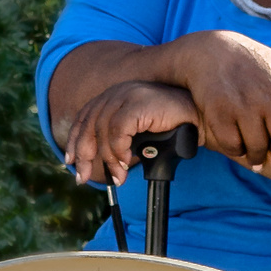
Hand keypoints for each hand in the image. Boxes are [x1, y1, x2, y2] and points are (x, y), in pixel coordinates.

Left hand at [63, 80, 202, 186]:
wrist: (199, 118)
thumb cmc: (171, 129)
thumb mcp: (137, 136)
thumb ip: (118, 143)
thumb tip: (100, 167)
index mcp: (114, 96)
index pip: (85, 118)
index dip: (74, 140)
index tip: (72, 162)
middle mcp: (118, 92)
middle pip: (89, 125)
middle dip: (85, 155)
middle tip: (85, 178)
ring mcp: (128, 94)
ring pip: (103, 131)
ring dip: (108, 159)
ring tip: (119, 176)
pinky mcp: (139, 101)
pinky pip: (118, 129)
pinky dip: (119, 149)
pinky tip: (126, 161)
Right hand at [170, 30, 270, 169]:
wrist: (208, 51)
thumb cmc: (250, 63)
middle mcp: (267, 95)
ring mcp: (242, 104)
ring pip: (259, 145)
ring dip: (258, 157)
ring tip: (256, 158)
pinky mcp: (219, 112)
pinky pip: (233, 145)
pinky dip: (236, 151)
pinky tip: (237, 149)